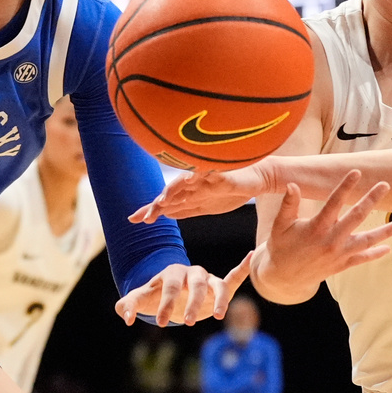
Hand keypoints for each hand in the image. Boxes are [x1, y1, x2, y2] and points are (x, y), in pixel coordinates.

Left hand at [115, 251, 252, 326]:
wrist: (172, 292)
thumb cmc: (156, 296)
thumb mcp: (142, 299)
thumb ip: (129, 305)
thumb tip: (124, 315)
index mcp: (172, 274)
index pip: (170, 287)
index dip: (165, 304)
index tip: (160, 323)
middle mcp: (191, 273)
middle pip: (195, 285)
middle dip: (192, 303)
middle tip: (186, 323)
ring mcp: (207, 279)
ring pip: (216, 285)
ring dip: (219, 300)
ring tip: (218, 317)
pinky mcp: (219, 287)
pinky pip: (233, 277)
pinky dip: (243, 267)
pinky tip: (252, 256)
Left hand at [130, 165, 268, 222]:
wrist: (259, 177)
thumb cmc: (232, 189)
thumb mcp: (206, 206)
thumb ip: (186, 208)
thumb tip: (165, 214)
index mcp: (189, 192)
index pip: (165, 201)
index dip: (149, 209)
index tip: (132, 220)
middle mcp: (193, 183)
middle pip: (170, 193)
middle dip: (155, 205)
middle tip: (142, 218)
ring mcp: (206, 176)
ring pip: (184, 182)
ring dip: (170, 190)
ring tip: (159, 201)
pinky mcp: (221, 172)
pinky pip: (206, 172)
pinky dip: (195, 175)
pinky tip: (187, 179)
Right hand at [252, 172, 391, 302]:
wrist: (283, 278)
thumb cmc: (281, 246)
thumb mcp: (280, 224)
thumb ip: (288, 204)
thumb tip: (292, 184)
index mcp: (315, 227)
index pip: (334, 202)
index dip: (345, 186)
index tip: (357, 172)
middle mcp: (330, 241)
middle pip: (356, 217)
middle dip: (372, 200)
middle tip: (385, 185)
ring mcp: (338, 254)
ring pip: (366, 241)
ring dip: (385, 232)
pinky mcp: (341, 265)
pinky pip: (362, 259)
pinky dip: (375, 254)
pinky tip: (388, 248)